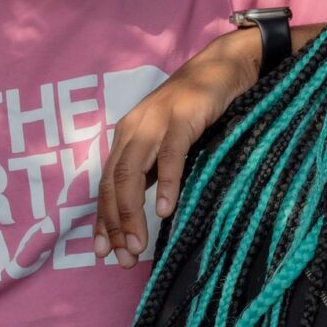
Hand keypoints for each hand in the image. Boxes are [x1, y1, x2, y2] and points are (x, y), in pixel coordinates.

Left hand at [95, 24, 323, 265]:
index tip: (103, 253)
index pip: (106, 185)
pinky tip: (165, 209)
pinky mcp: (182, 118)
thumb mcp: (167, 140)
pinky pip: (169, 156)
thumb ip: (153, 167)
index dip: (103, 220)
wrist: (223, 67)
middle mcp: (133, 130)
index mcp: (127, 137)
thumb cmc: (197, 108)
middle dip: (115, 224)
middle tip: (122, 259)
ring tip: (138, 244)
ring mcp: (155, 122)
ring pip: (132, 173)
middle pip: (114, 183)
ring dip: (132, 212)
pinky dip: (165, 183)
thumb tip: (144, 208)